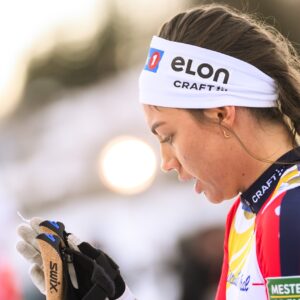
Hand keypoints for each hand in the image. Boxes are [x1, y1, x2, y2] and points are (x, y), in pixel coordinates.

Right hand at [17, 218, 135, 298]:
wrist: (100, 294)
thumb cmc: (102, 277)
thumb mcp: (96, 259)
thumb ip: (82, 249)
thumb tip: (69, 237)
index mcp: (73, 253)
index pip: (57, 240)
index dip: (46, 230)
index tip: (35, 220)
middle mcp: (64, 263)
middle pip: (46, 250)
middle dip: (34, 239)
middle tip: (21, 228)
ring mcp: (59, 276)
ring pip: (43, 264)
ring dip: (31, 254)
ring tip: (19, 243)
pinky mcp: (57, 291)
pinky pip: (46, 285)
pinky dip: (39, 278)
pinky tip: (32, 269)